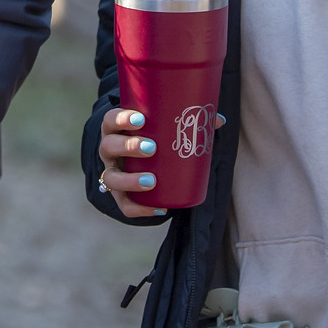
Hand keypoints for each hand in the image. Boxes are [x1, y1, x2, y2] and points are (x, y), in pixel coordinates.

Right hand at [95, 107, 224, 219]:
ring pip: (112, 178)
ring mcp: (112, 173)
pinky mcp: (120, 195)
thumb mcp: (163, 128)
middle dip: (128, 147)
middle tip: (151, 148)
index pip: (111, 120)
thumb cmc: (153, 138)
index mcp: (116, 129)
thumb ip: (189, 121)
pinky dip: (139, 208)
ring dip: (129, 180)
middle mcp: (109, 150)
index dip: (122, 118)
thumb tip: (219, 120)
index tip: (142, 120)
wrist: (138, 162)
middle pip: (108, 146)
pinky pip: (125, 205)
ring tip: (152, 181)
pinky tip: (159, 208)